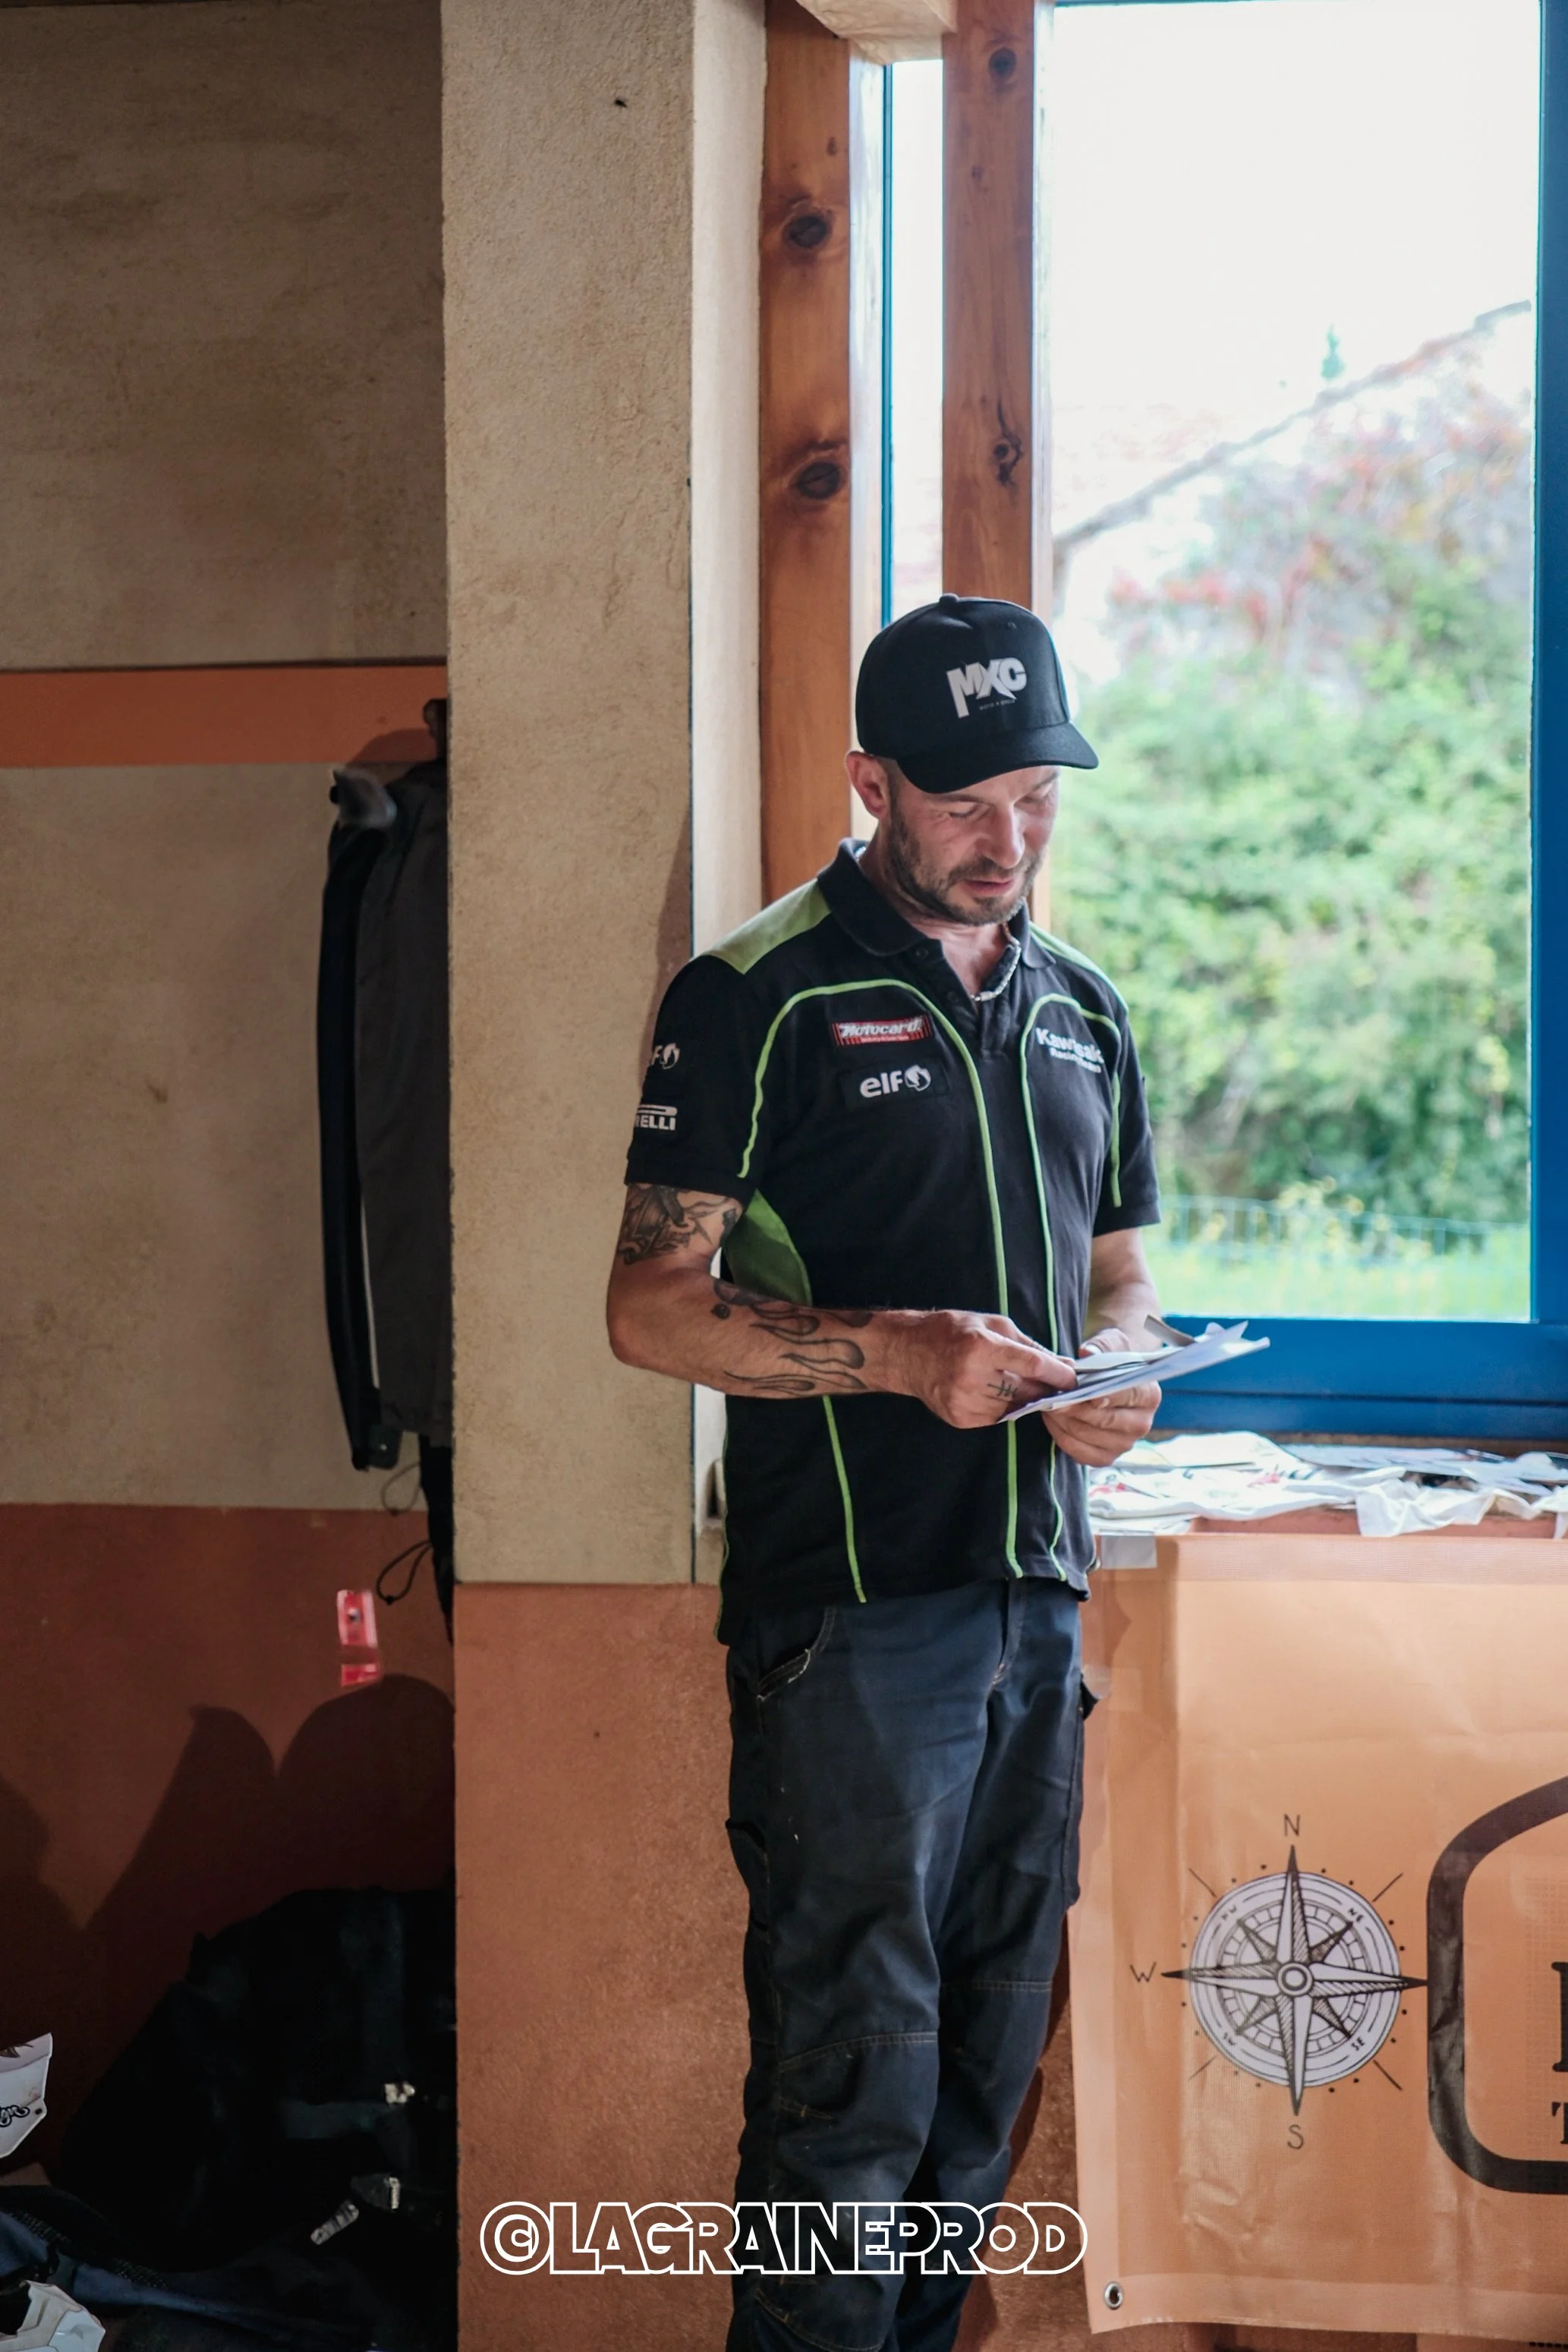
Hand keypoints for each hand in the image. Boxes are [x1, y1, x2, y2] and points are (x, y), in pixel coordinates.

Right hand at [894, 1311, 1074, 1430]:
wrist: (905, 1353)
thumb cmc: (951, 1331)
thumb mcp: (990, 1324)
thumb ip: (1027, 1345)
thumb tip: (1061, 1364)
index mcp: (981, 1347)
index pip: (1032, 1365)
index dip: (1057, 1373)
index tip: (1074, 1378)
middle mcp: (973, 1377)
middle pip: (1026, 1390)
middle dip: (1044, 1387)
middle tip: (1055, 1383)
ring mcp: (964, 1401)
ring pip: (1014, 1407)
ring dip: (1022, 1397)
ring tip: (1010, 1381)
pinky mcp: (960, 1418)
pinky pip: (996, 1417)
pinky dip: (1001, 1406)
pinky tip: (990, 1391)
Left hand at [1047, 1325, 1160, 1467]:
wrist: (1111, 1378)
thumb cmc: (1111, 1361)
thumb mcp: (1110, 1343)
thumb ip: (1101, 1346)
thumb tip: (1088, 1353)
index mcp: (1150, 1396)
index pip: (1127, 1395)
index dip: (1105, 1394)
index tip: (1083, 1391)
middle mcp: (1142, 1424)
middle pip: (1105, 1420)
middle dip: (1075, 1408)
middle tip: (1053, 1397)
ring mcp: (1125, 1443)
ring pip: (1089, 1436)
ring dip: (1064, 1422)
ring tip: (1048, 1405)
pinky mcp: (1107, 1457)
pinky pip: (1081, 1454)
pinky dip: (1062, 1438)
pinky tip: (1052, 1421)